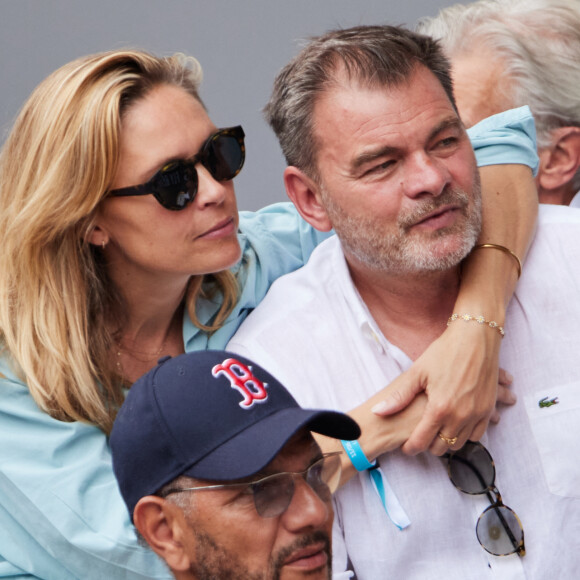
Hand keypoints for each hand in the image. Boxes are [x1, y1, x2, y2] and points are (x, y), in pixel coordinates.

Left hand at [370, 320, 515, 455]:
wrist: (475, 337)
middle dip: (429, 445)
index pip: (422, 442)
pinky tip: (456, 424)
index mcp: (439, 408)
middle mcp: (460, 416)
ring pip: (460, 444)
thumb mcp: (417, 372)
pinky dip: (466, 433)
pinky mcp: (489, 409)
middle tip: (421, 436)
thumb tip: (377, 412)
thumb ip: (399, 396)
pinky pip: (478, 434)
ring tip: (437, 430)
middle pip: (442, 447)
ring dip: (448, 441)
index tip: (407, 447)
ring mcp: (477, 414)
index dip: (411, 447)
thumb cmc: (444, 352)